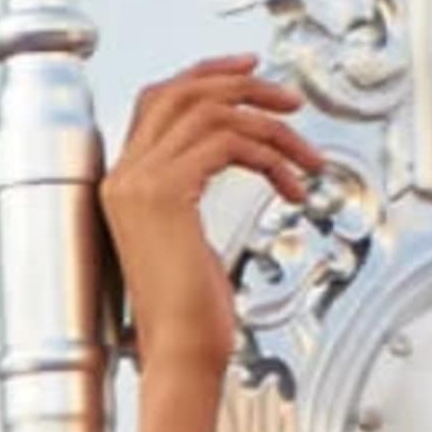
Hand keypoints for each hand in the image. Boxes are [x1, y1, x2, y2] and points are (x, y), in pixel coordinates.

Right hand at [98, 56, 328, 383]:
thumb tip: (232, 157)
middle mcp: (124, 175)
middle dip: (241, 86)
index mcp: (124, 183)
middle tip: (290, 101)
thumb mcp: (191, 244)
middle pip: (180, 92)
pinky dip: (267, 156)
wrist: (181, 357)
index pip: (158, 102)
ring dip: (269, 128)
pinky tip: (291, 188)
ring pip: (209, 113)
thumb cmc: (193, 320)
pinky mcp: (166, 193)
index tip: (250, 75)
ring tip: (307, 158)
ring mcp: (140, 181)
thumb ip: (193, 195)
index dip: (204, 78)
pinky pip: (225, 143)